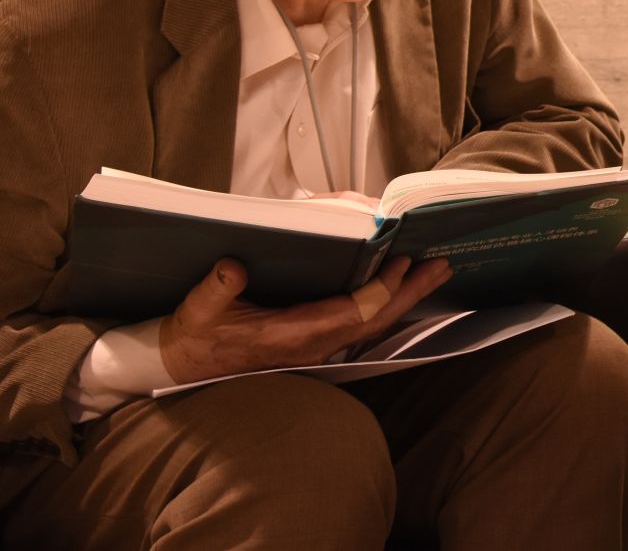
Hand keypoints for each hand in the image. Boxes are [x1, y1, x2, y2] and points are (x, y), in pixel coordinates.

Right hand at [158, 254, 452, 384]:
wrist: (185, 364)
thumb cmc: (196, 333)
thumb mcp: (198, 308)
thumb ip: (215, 288)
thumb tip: (233, 266)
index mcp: (290, 335)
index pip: (349, 314)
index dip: (379, 290)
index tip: (401, 263)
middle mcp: (312, 343)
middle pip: (373, 319)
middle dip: (409, 291)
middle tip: (441, 264)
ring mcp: (317, 345)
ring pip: (372, 324)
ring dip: (405, 297)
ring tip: (434, 272)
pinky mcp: (316, 340)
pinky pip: (361, 324)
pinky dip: (386, 303)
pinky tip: (402, 288)